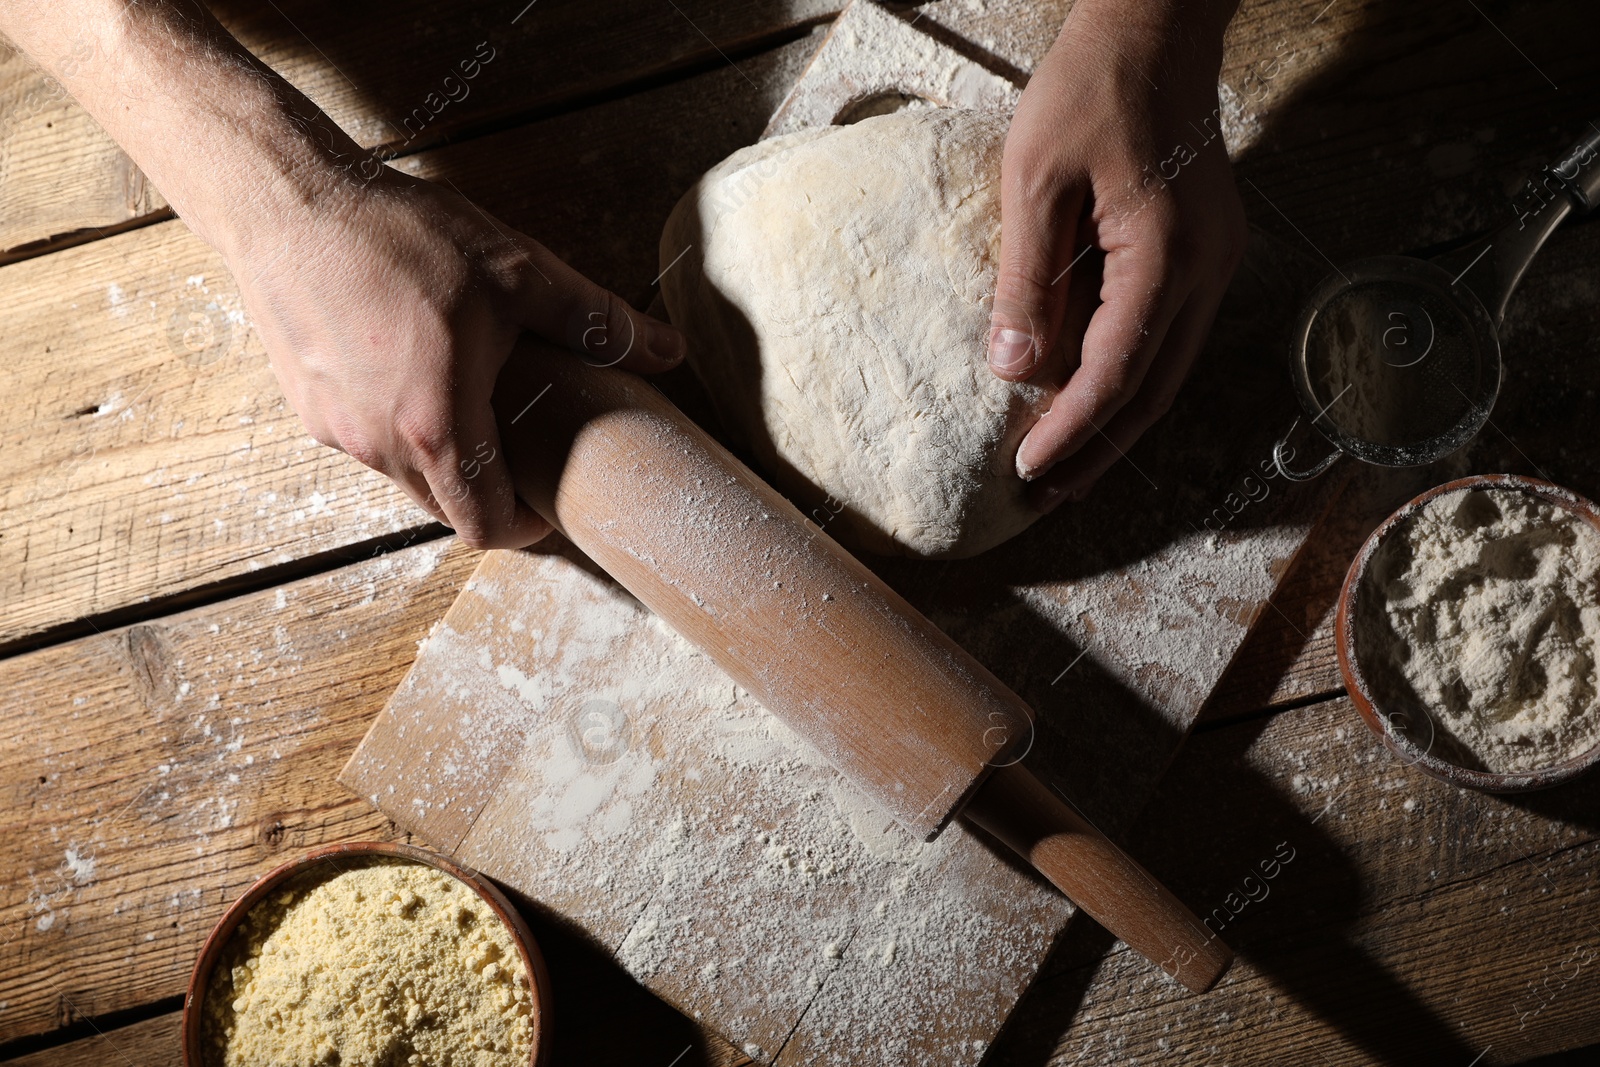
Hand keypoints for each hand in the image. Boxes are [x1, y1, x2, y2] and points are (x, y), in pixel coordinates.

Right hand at [225, 167, 685, 548]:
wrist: (285, 201)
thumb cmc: (399, 236)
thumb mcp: (518, 272)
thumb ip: (596, 321)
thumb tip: (669, 352)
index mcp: (438, 428)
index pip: (486, 528)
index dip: (527, 529)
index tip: (549, 503)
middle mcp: (379, 446)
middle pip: (446, 508)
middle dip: (489, 492)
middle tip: (525, 451)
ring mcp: (335, 432)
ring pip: (405, 478)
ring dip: (444, 461)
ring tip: (475, 405)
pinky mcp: (306, 409)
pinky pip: (367, 443)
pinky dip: (400, 431)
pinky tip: (418, 376)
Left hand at [988, 0, 1245, 509]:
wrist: (1155, 29)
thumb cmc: (1089, 90)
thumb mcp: (1035, 181)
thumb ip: (1025, 281)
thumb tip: (1012, 372)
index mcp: (1166, 255)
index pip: (1115, 373)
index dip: (1070, 430)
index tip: (1026, 472)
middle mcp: (1206, 270)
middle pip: (1153, 393)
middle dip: (1097, 452)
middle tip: (1045, 498)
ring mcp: (1215, 263)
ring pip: (1167, 373)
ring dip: (1115, 425)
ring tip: (1063, 470)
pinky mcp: (1204, 253)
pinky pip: (1168, 338)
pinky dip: (1128, 380)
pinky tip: (1089, 402)